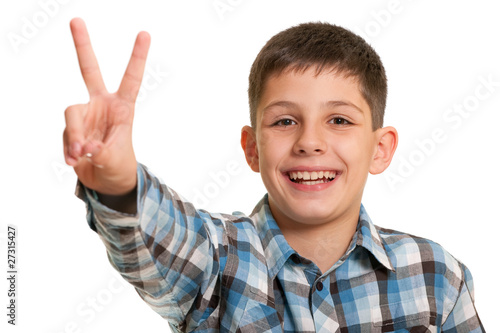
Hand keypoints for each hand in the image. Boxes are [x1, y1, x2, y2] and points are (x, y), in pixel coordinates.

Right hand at [63, 18, 150, 194]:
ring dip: (75, 137)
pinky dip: (69, 149)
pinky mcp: (71, 127)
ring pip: (71, 115)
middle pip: (89, 70)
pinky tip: (76, 160)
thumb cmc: (119, 166)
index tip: (145, 33)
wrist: (106, 181)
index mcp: (122, 107)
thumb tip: (85, 146)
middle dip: (83, 45)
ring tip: (82, 155)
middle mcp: (101, 105)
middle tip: (75, 19)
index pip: (131, 79)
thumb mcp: (115, 160)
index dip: (137, 57)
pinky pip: (65, 134)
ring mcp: (84, 114)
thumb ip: (101, 152)